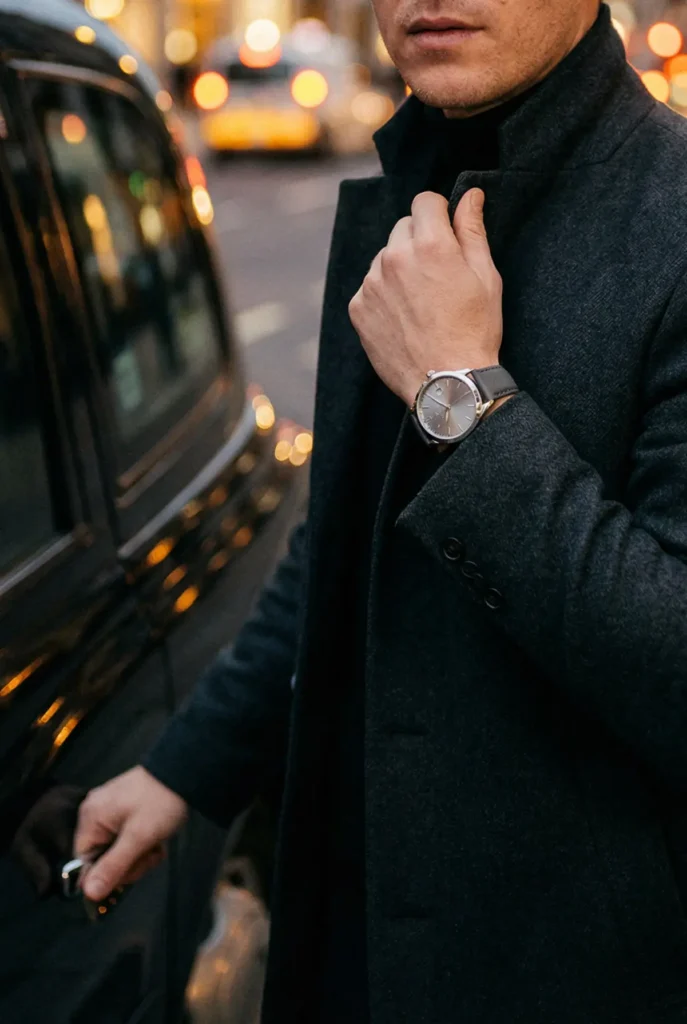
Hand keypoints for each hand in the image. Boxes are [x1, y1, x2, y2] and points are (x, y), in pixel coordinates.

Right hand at [74, 766, 187, 900]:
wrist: (184, 771)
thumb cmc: (160, 803)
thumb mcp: (138, 838)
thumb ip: (113, 866)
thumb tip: (88, 894)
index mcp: (91, 818)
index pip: (84, 862)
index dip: (105, 875)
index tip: (130, 874)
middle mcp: (94, 814)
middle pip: (102, 858)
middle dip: (129, 863)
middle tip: (150, 855)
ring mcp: (110, 812)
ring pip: (117, 851)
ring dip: (139, 855)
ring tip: (156, 846)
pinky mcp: (124, 811)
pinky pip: (125, 839)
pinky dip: (142, 844)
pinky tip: (157, 841)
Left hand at [348, 188, 503, 407]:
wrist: (447, 384)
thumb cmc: (474, 331)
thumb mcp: (486, 277)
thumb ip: (473, 230)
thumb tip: (470, 195)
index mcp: (430, 245)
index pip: (424, 202)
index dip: (438, 214)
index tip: (446, 233)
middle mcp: (395, 258)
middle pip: (403, 227)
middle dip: (419, 241)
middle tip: (437, 275)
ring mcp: (372, 284)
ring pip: (384, 258)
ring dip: (399, 268)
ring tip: (421, 302)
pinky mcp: (358, 308)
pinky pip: (370, 287)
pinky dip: (384, 296)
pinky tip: (404, 318)